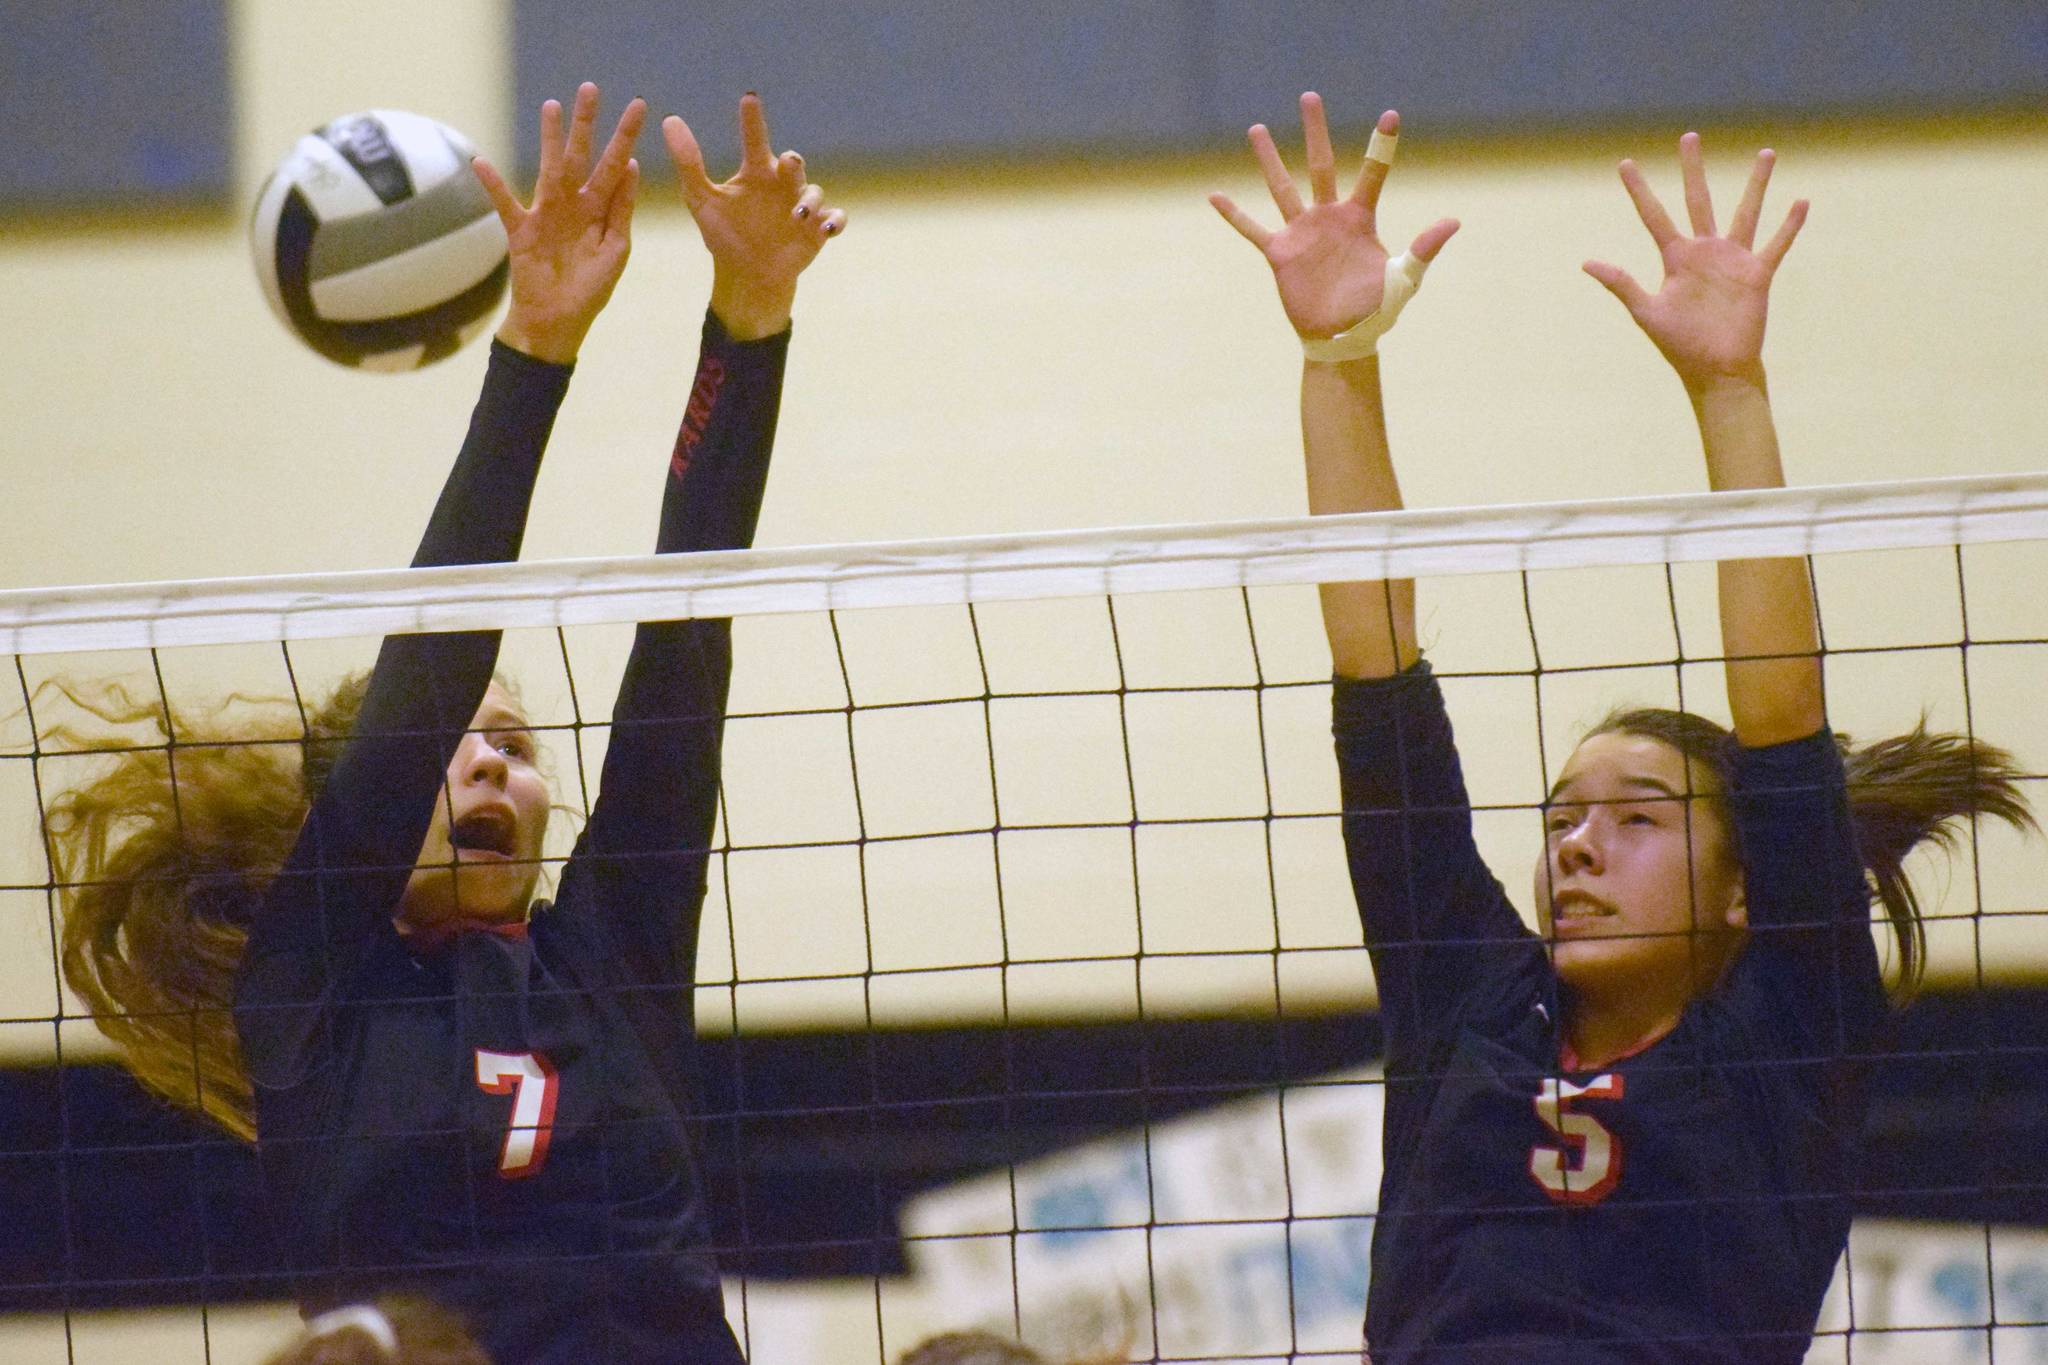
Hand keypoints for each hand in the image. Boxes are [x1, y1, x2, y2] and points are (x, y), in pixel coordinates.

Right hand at [474, 83, 644, 364]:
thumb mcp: (615, 250)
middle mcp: (573, 205)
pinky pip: (505, 205)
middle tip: (591, 88)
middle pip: (581, 156)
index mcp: (599, 210)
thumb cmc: (590, 290)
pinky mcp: (521, 232)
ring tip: (552, 106)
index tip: (639, 106)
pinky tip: (480, 162)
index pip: (615, 167)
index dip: (625, 138)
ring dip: (550, 139)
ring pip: (549, 169)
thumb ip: (621, 210)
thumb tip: (631, 167)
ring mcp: (546, 215)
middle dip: (587, 124)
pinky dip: (494, 185)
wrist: (558, 323)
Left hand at [663, 93, 843, 339]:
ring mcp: (803, 206)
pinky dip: (835, 220)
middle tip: (787, 163)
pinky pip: (835, 218)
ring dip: (809, 199)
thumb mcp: (701, 200)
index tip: (749, 98)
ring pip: (814, 192)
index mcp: (756, 172)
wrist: (747, 276)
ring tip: (798, 213)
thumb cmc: (725, 235)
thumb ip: (688, 162)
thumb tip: (669, 120)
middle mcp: (782, 184)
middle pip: (792, 163)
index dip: (752, 119)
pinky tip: (826, 227)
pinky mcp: (818, 229)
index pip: (755, 139)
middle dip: (793, 162)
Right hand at [1210, 95, 1457, 341]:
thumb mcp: (1403, 278)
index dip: (1382, 146)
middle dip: (1316, 131)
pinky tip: (1215, 195)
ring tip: (1257, 129)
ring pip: (1282, 188)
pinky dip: (1234, 215)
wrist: (1343, 338)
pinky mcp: (1280, 254)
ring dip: (1269, 160)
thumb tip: (1454, 222)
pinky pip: (1252, 230)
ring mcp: (1302, 233)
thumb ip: (1424, 248)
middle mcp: (1329, 218)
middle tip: (1310, 96)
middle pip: (1321, 165)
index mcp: (1359, 219)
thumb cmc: (1377, 310)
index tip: (1391, 115)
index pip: (1372, 173)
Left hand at [1584, 133, 1807, 391]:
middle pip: (1697, 200)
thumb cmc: (1679, 345)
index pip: (1654, 216)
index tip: (1625, 164)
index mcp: (1675, 258)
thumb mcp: (1647, 312)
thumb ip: (1621, 284)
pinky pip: (1777, 245)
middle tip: (1688, 136)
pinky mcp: (1757, 274)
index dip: (1639, 191)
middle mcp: (1704, 252)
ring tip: (1766, 153)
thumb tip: (1585, 263)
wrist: (1715, 369)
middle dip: (1692, 170)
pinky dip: (1790, 225)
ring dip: (1756, 184)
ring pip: (1746, 212)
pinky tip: (1802, 201)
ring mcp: (1732, 260)